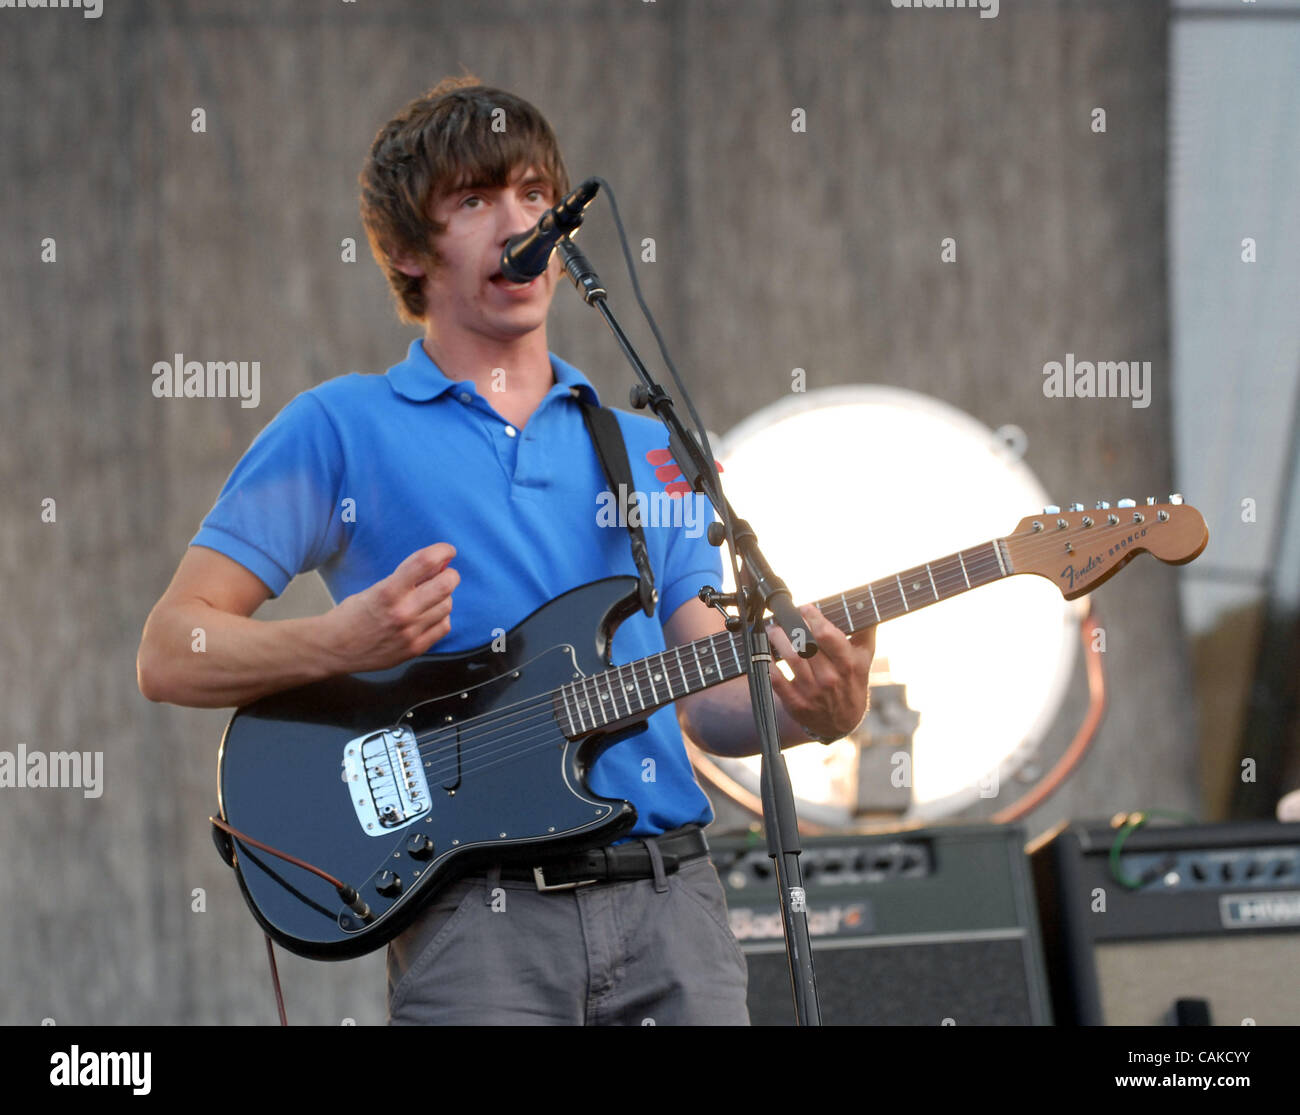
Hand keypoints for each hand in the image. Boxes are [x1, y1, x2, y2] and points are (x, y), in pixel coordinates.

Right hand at [325, 543, 458, 672]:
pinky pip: (444, 626)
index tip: (447, 551)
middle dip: (449, 575)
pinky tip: (428, 615)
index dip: (442, 551)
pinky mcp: (415, 648)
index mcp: (388, 592)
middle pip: (446, 585)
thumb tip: (437, 564)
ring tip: (429, 597)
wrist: (334, 649)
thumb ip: (405, 578)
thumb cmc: (351, 616)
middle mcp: (402, 612)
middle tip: (444, 574)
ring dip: (443, 597)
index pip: (425, 562)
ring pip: (448, 605)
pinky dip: (441, 617)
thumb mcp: (375, 588)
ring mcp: (411, 633)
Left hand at [766, 605, 875, 741]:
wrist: (843, 723)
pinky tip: (766, 651)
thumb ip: (865, 632)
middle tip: (783, 617)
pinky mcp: (797, 704)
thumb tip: (865, 604)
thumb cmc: (852, 683)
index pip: (827, 635)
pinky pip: (777, 680)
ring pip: (791, 658)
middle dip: (791, 626)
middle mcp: (831, 678)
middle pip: (806, 644)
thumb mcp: (864, 659)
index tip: (805, 608)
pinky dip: (768, 663)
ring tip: (774, 630)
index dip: (813, 617)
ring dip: (778, 639)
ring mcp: (813, 692)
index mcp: (848, 664)